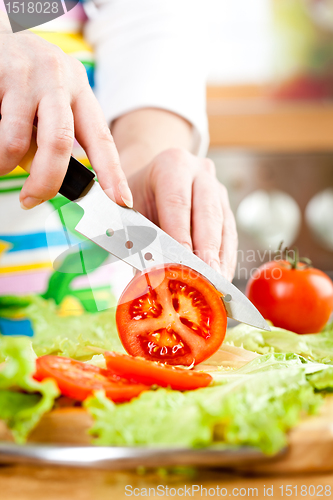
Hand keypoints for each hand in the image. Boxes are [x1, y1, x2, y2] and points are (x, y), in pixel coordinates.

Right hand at [0, 21, 131, 208]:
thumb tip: (58, 180)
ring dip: (5, 164)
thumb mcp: (54, 98)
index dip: (112, 173)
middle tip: (33, 199)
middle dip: (46, 181)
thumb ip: (60, 133)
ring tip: (2, 166)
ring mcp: (25, 75)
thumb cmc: (28, 79)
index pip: (101, 137)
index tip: (122, 201)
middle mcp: (57, 79)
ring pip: (15, 141)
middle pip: (59, 143)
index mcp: (80, 89)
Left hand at [127, 148, 237, 280]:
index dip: (181, 236)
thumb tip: (147, 278)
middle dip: (207, 251)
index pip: (178, 203)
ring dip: (220, 260)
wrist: (150, 182)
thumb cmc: (136, 198)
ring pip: (224, 227)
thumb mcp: (129, 212)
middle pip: (208, 214)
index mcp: (172, 165)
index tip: (183, 264)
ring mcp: (218, 190)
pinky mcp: (227, 209)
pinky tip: (220, 281)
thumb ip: (137, 240)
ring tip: (216, 287)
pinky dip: (225, 260)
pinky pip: (230, 237)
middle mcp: (200, 173)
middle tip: (207, 279)